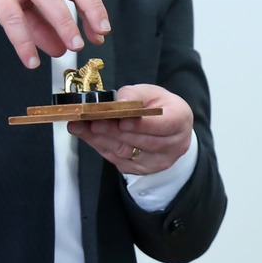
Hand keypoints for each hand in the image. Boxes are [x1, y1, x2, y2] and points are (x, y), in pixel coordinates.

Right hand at [0, 0, 110, 66]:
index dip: (94, 5)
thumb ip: (40, 23)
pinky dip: (24, 40)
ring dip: (64, 22)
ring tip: (72, 48)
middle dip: (90, 8)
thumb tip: (62, 48)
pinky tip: (31, 60)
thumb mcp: (18, 1)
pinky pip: (13, 17)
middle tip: (98, 36)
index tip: (102, 31)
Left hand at [69, 84, 192, 174]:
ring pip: (127, 152)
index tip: (121, 120)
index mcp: (180, 119)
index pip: (163, 125)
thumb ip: (134, 94)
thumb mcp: (150, 92)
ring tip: (81, 126)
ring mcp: (158, 161)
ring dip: (101, 139)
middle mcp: (174, 144)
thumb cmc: (158, 107)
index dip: (141, 125)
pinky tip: (87, 135)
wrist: (166, 128)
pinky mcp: (142, 169)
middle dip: (113, 131)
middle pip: (141, 141)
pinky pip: (118, 160)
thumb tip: (119, 102)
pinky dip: (100, 146)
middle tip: (91, 121)